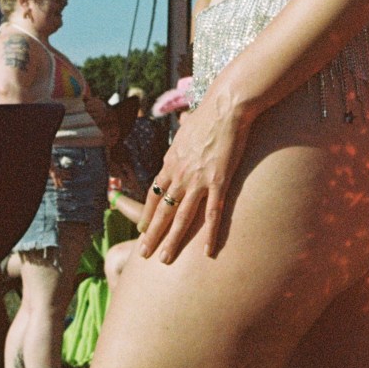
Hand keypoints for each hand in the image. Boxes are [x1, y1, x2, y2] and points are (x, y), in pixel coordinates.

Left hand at [138, 85, 249, 261]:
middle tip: (144, 254)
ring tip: (164, 259)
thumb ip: (185, 129)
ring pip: (181, 218)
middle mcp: (180, 174)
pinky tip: (207, 252)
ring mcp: (198, 180)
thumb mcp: (189, 122)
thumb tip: (184, 118)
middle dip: (152, 234)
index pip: (154, 193)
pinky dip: (208, 236)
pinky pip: (212, 215)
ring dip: (172, 240)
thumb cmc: (210, 113)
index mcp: (171, 162)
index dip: (148, 212)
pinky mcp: (218, 182)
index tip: (142, 228)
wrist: (226, 108)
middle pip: (162, 210)